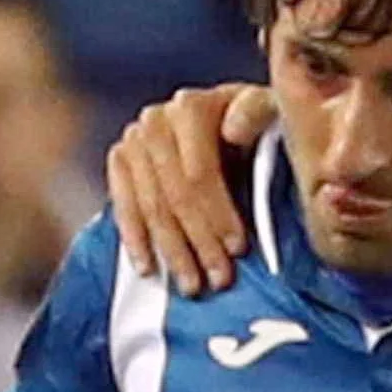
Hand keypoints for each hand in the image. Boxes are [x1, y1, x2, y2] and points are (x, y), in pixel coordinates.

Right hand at [105, 83, 273, 293]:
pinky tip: (149, 269)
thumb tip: (232, 131)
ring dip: (172, 250)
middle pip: (175, 193)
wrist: (231, 126)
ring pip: (152, 205)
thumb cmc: (262, 128)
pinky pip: (124, 206)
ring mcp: (135, 138)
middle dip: (199, 241)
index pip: (199, 171)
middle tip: (219, 279)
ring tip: (192, 285)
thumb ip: (257, 115)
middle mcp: (158, 118)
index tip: (238, 249)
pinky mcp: (120, 159)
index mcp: (194, 106)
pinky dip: (136, 240)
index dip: (219, 213)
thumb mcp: (271, 116)